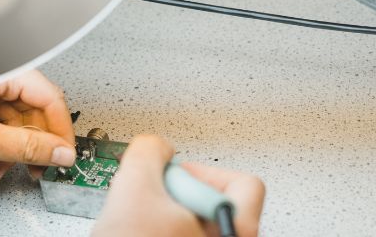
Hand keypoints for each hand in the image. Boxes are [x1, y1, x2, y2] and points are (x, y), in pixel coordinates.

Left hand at [0, 70, 76, 183]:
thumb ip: (26, 148)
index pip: (50, 98)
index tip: (63, 155)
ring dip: (11, 148)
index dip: (60, 132)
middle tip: (37, 168)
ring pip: (12, 118)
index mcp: (2, 71)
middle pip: (32, 110)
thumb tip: (59, 153)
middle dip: (33, 144)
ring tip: (2, 169)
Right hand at [92, 135, 264, 236]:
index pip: (243, 184)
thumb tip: (153, 146)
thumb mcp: (132, 191)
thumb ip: (148, 155)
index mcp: (238, 232)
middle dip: (174, 196)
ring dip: (160, 218)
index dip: (202, 173)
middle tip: (150, 205)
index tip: (174, 176)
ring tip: (138, 228)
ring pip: (191, 225)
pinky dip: (155, 234)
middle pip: (214, 204)